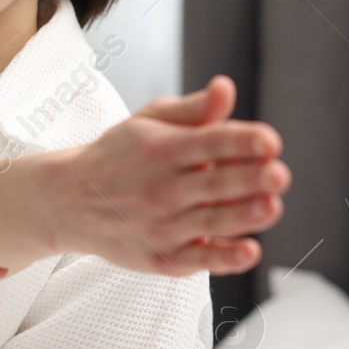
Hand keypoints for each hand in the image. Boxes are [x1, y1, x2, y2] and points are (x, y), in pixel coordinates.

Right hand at [42, 75, 287, 275]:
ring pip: (212, 222)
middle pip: (214, 184)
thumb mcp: (148, 122)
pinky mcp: (162, 258)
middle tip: (279, 175)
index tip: (270, 141)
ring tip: (272, 206)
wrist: (69, 201)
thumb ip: (193, 110)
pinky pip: (199, 260)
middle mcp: (162, 188)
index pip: (209, 142)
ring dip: (245, 216)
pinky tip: (250, 250)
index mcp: (162, 149)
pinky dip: (224, 258)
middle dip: (249, 179)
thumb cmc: (119, 156)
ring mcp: (161, 226)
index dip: (240, 142)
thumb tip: (227, 88)